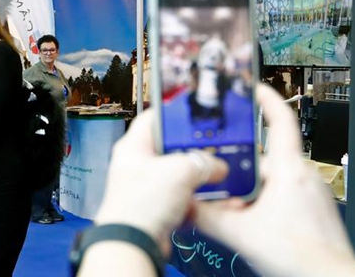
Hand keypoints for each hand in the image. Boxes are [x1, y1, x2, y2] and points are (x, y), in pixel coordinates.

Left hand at [93, 104, 227, 255]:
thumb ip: (203, 163)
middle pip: (170, 148)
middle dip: (195, 149)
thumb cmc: (141, 204)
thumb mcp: (179, 171)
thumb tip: (218, 166)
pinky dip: (199, 199)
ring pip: (179, 174)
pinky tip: (217, 199)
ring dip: (201, 176)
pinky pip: (182, 197)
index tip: (193, 112)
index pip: (153, 118)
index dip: (173, 112)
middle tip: (215, 146)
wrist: (134, 243)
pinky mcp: (157, 208)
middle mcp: (138, 164)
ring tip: (221, 173)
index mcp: (134, 147)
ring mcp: (147, 187)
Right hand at [193, 84, 354, 276]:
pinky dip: (260, 202)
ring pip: (269, 178)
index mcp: (288, 170)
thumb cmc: (301, 257)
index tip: (251, 87)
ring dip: (248, 189)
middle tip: (215, 175)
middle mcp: (302, 176)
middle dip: (237, 167)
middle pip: (262, 157)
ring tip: (230, 207)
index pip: (280, 121)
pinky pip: (280, 194)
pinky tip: (248, 221)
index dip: (265, 99)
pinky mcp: (311, 208)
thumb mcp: (240, 233)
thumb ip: (205, 216)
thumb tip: (181, 204)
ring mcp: (309, 192)